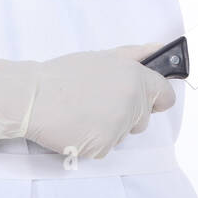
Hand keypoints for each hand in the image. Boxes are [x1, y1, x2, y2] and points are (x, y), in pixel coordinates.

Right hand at [0, 42, 175, 158]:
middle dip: (128, 114)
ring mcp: (118, 126)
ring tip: (84, 112)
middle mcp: (131, 102)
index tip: (147, 101)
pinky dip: (93, 142)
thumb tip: (160, 49)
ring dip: (109, 128)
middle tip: (99, 103)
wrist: (33, 97)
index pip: (164, 96)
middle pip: (143, 119)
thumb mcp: (103, 57)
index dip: (155, 98)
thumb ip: (136, 54)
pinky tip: (77, 126)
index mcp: (134, 77)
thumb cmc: (63, 75)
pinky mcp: (103, 147)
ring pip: (123, 134)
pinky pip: (106, 148)